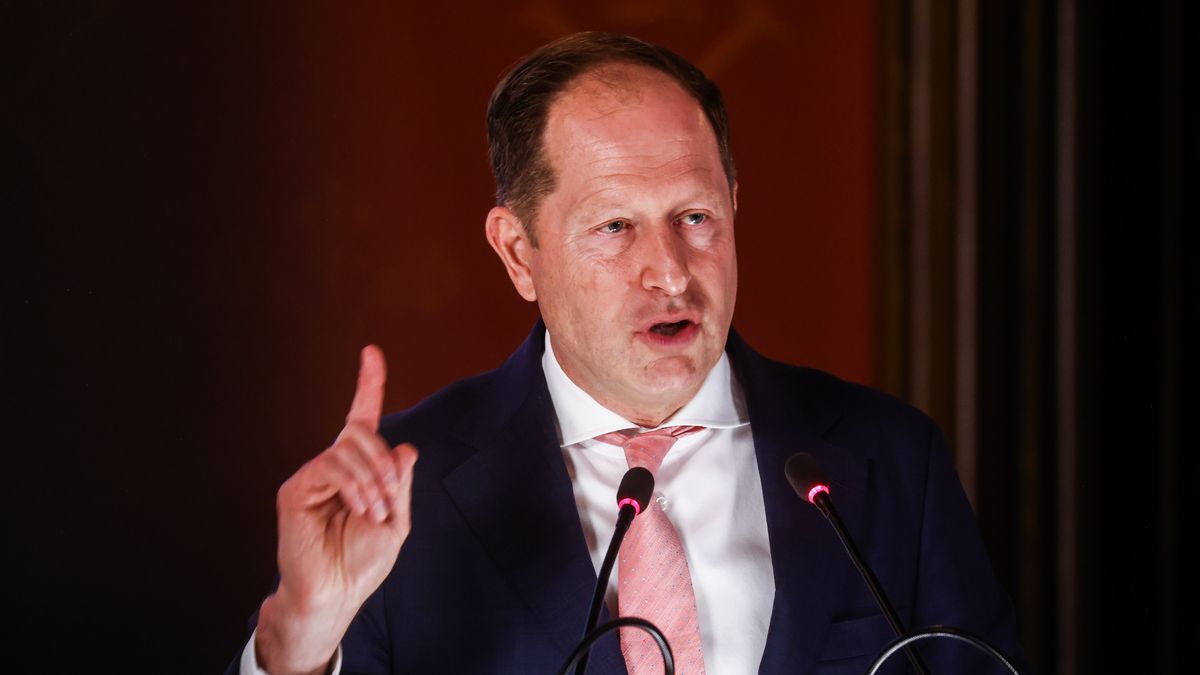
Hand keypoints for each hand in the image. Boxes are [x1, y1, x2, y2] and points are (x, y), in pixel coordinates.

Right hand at [256, 346, 417, 674]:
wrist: (335, 592)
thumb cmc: (362, 562)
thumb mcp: (395, 520)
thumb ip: (399, 483)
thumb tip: (405, 447)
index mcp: (358, 470)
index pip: (360, 418)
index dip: (367, 384)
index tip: (371, 353)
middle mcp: (333, 467)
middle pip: (363, 434)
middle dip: (384, 463)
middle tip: (389, 499)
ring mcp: (313, 476)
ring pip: (348, 449)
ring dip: (372, 480)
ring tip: (374, 511)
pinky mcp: (296, 489)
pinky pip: (331, 466)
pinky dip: (353, 485)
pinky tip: (358, 508)